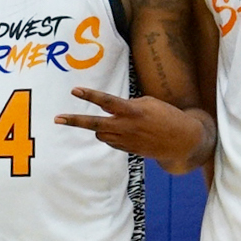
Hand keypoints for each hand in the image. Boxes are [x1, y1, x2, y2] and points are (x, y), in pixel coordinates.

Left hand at [52, 87, 213, 171]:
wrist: (183, 141)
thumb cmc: (167, 116)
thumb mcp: (148, 103)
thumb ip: (127, 106)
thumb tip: (111, 112)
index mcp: (132, 111)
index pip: (106, 101)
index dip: (89, 95)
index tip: (74, 90)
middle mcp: (126, 126)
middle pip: (94, 124)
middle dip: (75, 121)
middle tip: (57, 118)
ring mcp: (125, 140)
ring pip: (100, 133)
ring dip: (101, 127)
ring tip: (114, 122)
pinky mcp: (127, 150)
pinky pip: (111, 141)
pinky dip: (112, 135)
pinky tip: (125, 132)